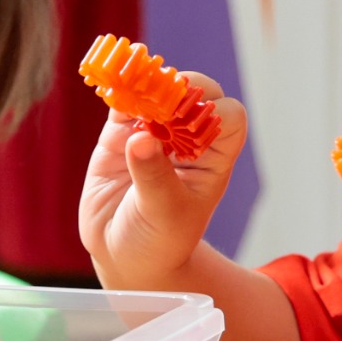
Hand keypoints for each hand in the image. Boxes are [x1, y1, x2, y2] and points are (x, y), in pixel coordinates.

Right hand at [77, 72, 245, 287]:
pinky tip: (112, 88)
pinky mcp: (121, 134)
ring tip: (131, 92)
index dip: (213, 110)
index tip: (186, 119)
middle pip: (194, 93)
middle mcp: (188, 139)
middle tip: (155, 102)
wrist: (124, 255)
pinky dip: (118, 91)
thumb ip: (154, 178)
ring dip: (145, 84)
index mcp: (213, 159)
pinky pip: (122, 103)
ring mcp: (154, 132)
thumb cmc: (160, 241)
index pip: (229, 117)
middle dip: (178, 89)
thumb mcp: (164, 215)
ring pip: (157, 91)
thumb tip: (142, 138)